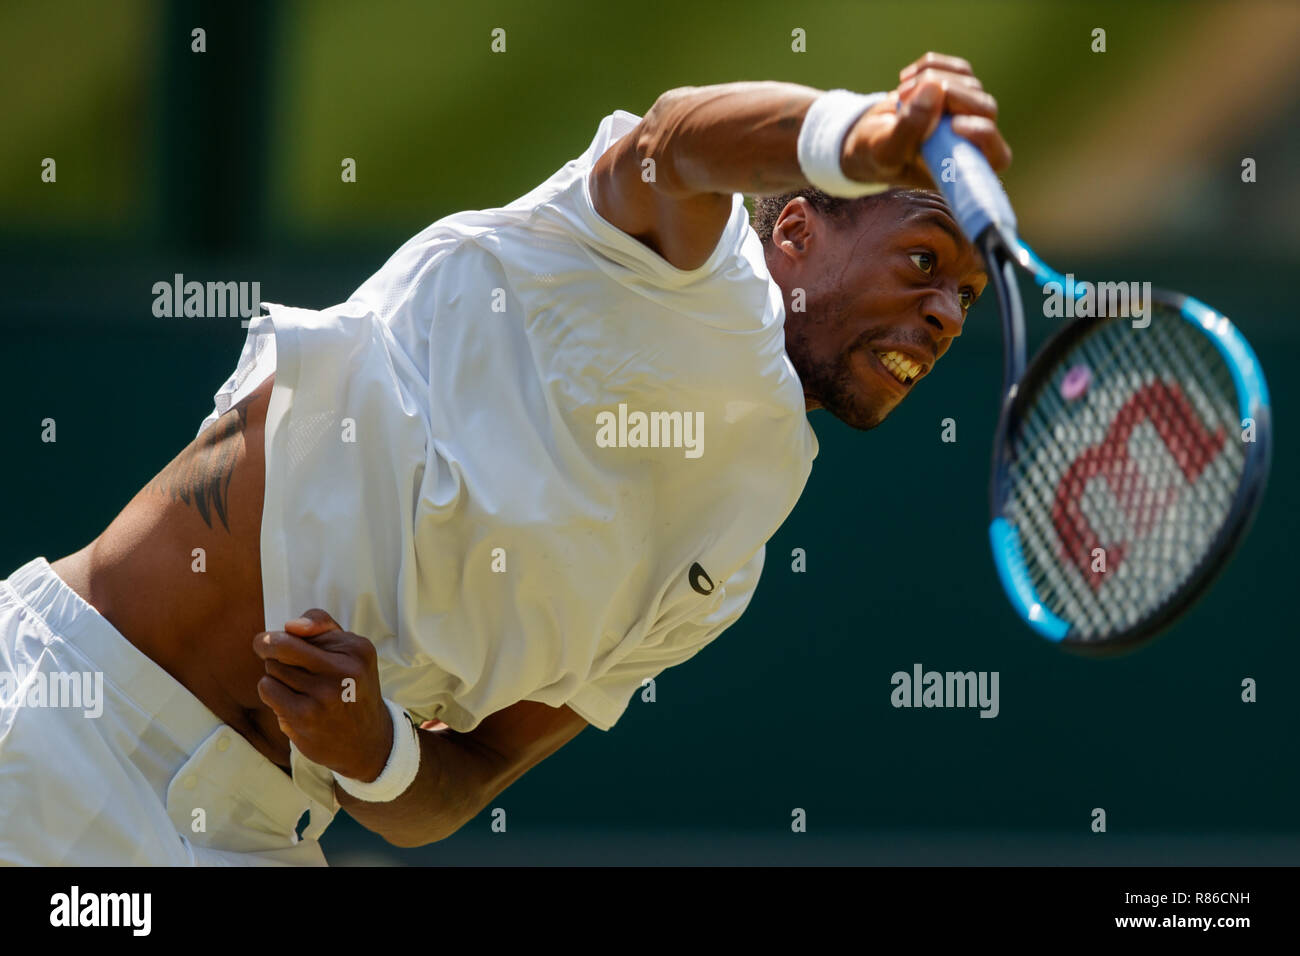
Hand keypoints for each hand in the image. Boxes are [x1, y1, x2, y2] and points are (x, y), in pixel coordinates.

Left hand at [253, 608, 393, 782]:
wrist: (367, 742)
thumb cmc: (351, 688)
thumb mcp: (351, 651)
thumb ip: (321, 626)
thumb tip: (291, 626)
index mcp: (357, 648)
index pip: (302, 627)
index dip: (292, 637)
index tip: (297, 648)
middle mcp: (344, 669)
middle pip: (280, 644)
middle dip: (276, 652)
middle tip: (289, 665)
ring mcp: (324, 694)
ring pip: (271, 667)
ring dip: (278, 676)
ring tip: (301, 689)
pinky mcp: (304, 715)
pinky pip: (267, 688)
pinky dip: (273, 693)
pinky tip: (292, 701)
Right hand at [841, 51, 1011, 188]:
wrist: (869, 137)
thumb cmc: (878, 154)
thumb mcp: (886, 148)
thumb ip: (909, 127)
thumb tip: (936, 88)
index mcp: (962, 168)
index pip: (997, 155)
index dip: (983, 135)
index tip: (954, 126)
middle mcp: (971, 141)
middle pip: (985, 109)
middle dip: (950, 96)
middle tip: (908, 95)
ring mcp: (967, 113)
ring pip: (970, 84)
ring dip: (932, 79)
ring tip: (901, 92)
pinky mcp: (958, 89)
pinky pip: (958, 68)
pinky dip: (931, 65)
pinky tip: (906, 77)